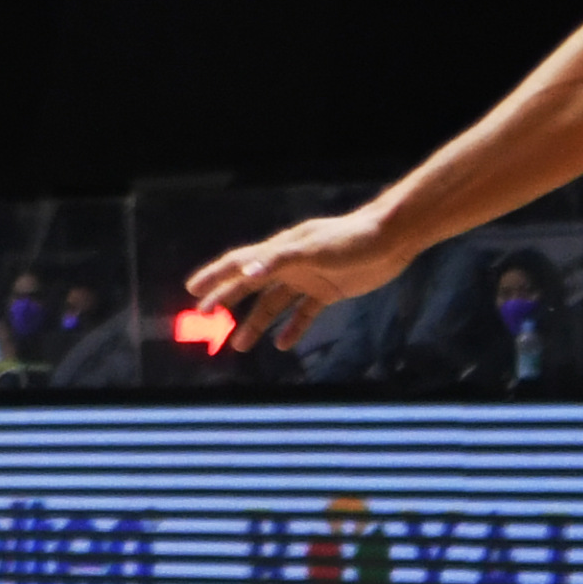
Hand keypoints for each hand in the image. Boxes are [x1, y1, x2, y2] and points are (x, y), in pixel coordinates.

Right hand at [185, 210, 409, 355]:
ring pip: (273, 303)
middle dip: (225, 300)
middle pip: (250, 284)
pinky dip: (292, 328)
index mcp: (280, 251)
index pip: (239, 263)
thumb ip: (278, 260)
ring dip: (255, 322)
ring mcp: (307, 278)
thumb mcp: (313, 250)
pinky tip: (283, 345)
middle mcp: (289, 264)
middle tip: (203, 318)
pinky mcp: (327, 290)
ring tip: (238, 343)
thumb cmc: (350, 239)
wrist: (389, 239)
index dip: (214, 276)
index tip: (192, 290)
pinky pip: (303, 313)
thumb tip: (245, 274)